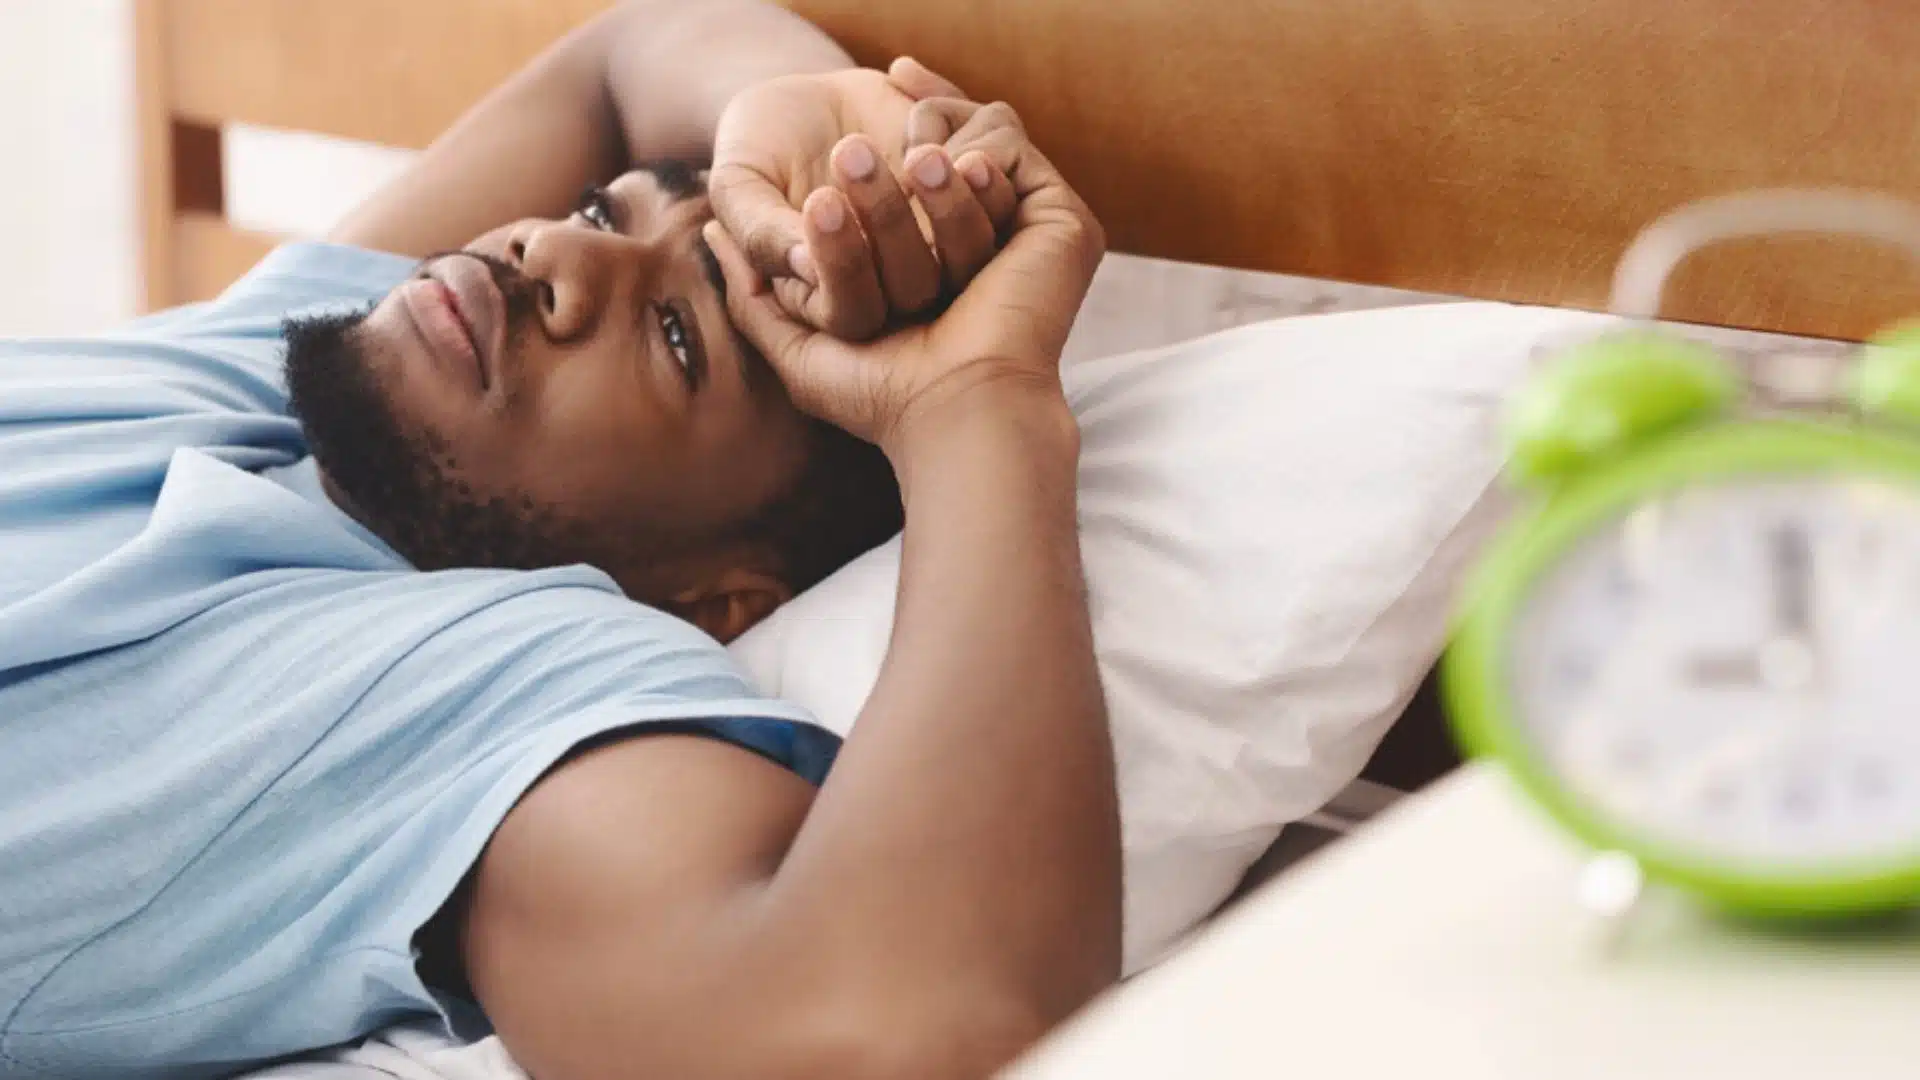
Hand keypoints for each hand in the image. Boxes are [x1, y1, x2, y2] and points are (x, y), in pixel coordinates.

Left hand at [704, 100, 1102, 452]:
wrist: (956, 413)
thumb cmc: (881, 394)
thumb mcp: (797, 343)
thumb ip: (753, 292)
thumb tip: (709, 234)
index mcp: (939, 271)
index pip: (910, 186)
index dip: (884, 143)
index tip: (858, 98)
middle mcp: (989, 248)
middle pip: (937, 166)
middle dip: (889, 153)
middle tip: (848, 152)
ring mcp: (1029, 233)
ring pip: (972, 154)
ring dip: (925, 152)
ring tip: (897, 165)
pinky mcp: (1063, 225)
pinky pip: (1013, 151)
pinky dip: (972, 144)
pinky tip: (938, 165)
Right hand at [708, 59, 1017, 339]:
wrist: (802, 102)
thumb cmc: (758, 152)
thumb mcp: (738, 184)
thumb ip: (759, 229)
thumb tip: (802, 266)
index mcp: (836, 300)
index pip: (853, 310)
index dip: (844, 264)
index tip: (819, 200)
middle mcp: (899, 285)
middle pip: (918, 284)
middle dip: (891, 219)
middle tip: (851, 151)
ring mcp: (943, 241)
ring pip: (973, 244)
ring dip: (951, 196)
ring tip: (918, 146)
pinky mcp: (974, 191)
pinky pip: (999, 183)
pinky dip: (972, 142)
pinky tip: (909, 87)